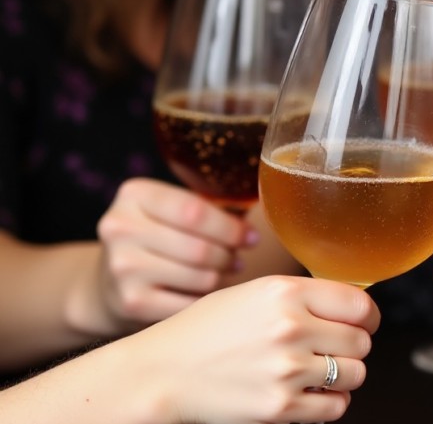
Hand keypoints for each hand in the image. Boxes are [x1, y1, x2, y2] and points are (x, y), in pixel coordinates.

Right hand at [90, 178, 257, 333]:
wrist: (108, 284)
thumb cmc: (155, 240)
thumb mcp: (168, 212)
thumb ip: (208, 210)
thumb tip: (257, 225)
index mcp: (134, 195)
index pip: (195, 211)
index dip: (231, 228)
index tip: (251, 238)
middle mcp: (120, 227)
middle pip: (201, 247)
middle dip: (229, 255)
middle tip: (238, 259)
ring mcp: (122, 267)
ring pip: (201, 277)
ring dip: (221, 277)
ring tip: (222, 273)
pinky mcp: (130, 301)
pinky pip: (191, 304)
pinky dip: (205, 300)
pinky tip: (203, 293)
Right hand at [129, 275, 379, 423]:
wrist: (161, 373)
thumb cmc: (204, 330)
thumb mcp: (252, 294)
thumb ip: (301, 296)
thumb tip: (349, 304)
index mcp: (285, 292)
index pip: (360, 304)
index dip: (367, 315)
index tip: (362, 322)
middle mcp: (291, 328)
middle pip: (361, 340)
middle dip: (353, 345)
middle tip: (333, 348)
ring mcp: (287, 370)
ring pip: (355, 374)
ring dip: (344, 374)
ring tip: (318, 371)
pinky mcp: (280, 407)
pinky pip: (336, 407)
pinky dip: (330, 402)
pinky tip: (309, 392)